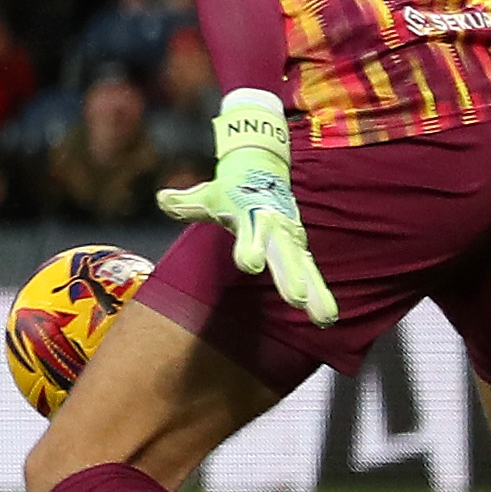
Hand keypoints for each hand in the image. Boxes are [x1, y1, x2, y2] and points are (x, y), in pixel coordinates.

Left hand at [157, 88, 334, 323]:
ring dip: (314, 292)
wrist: (262, 172)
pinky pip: (313, 274)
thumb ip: (186, 202)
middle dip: (290, 275)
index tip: (250, 264)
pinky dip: (321, 295)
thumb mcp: (208, 194)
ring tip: (324, 318)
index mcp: (252, 213)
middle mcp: (275, 227)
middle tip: (296, 298)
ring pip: (304, 267)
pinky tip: (328, 319)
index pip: (251, 229)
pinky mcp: (299, 250)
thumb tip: (162, 199)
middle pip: (283, 253)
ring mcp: (290, 239)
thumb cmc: (232, 189)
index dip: (251, 245)